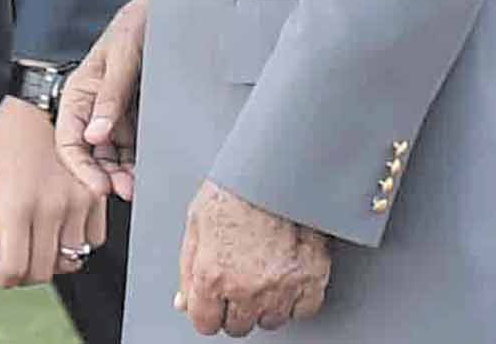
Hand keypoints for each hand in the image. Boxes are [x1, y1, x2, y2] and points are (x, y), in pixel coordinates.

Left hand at [0, 96, 108, 288]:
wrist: (42, 102)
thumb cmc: (9, 134)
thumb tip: (0, 253)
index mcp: (18, 203)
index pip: (16, 267)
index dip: (6, 280)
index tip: (1, 278)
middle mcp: (52, 208)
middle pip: (44, 270)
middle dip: (27, 274)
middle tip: (18, 263)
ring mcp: (78, 203)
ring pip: (71, 259)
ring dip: (55, 258)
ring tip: (39, 240)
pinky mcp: (97, 196)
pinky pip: (94, 239)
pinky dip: (79, 241)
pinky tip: (62, 226)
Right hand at [56, 0, 145, 201]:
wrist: (161, 13)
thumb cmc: (132, 26)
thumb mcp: (120, 57)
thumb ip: (109, 96)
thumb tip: (95, 136)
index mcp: (79, 94)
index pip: (68, 140)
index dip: (80, 167)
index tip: (99, 186)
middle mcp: (93, 109)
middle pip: (89, 154)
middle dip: (104, 176)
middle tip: (124, 191)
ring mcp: (114, 115)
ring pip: (110, 156)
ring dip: (120, 175)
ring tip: (135, 188)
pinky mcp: (133, 118)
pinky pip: (131, 148)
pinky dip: (136, 165)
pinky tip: (144, 174)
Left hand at [175, 181, 330, 335]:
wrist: (272, 169)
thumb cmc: (233, 189)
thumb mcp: (195, 223)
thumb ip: (188, 268)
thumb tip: (184, 302)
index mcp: (212, 274)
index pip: (205, 323)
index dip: (207, 311)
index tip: (212, 303)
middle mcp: (246, 288)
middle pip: (238, 326)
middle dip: (234, 308)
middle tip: (238, 281)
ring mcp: (280, 288)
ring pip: (270, 321)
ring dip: (264, 305)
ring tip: (261, 272)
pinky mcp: (311, 281)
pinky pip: (303, 311)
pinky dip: (295, 299)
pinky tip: (285, 276)